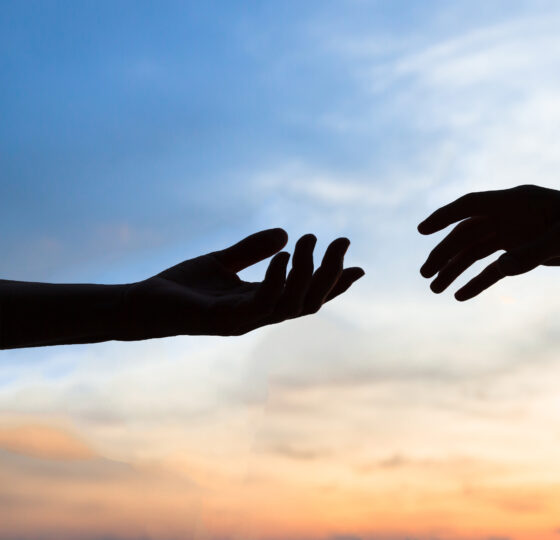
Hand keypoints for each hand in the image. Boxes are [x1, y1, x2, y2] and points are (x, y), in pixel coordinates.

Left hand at [123, 228, 363, 338]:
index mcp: (261, 303)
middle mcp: (258, 316)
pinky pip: (262, 302)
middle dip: (330, 274)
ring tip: (310, 239)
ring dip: (307, 272)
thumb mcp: (221, 261)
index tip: (358, 266)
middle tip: (342, 241)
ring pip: (292, 304)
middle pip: (309, 302)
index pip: (307, 297)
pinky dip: (278, 279)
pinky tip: (284, 255)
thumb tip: (286, 234)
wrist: (138, 305)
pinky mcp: (224, 319)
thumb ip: (252, 249)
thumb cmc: (178, 288)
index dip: (333, 285)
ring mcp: (244, 320)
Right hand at [418, 185, 559, 300]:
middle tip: (425, 274)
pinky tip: (460, 295)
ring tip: (434, 288)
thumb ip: (535, 251)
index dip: (445, 216)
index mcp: (517, 201)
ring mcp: (514, 234)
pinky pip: (493, 269)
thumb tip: (501, 269)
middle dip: (444, 252)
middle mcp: (509, 216)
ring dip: (454, 268)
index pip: (472, 205)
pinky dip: (477, 281)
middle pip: (467, 233)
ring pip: (475, 252)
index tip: (422, 230)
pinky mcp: (522, 253)